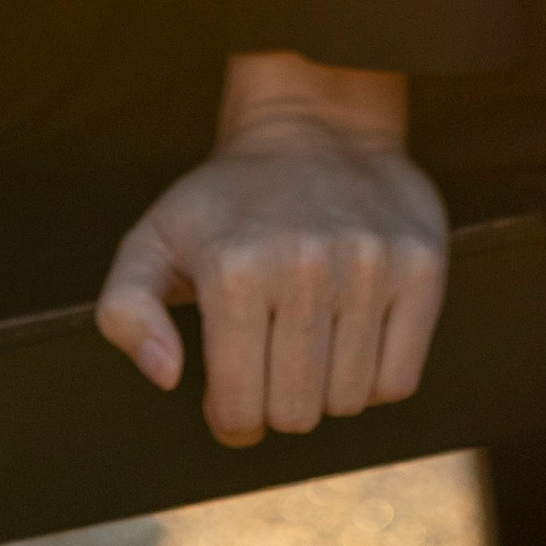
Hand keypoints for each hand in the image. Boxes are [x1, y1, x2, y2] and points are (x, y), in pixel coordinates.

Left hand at [96, 84, 449, 446]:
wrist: (314, 126)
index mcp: (232, 269)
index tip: (231, 398)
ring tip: (310, 340)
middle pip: (296, 414)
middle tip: (271, 363)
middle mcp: (304, 266)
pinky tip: (350, 337)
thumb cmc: (226, 201)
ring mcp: (368, 265)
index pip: (239, 409)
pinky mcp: (420, 266)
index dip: (231, 419)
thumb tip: (166, 375)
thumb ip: (125, 311)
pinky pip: (398, 383)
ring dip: (325, 390)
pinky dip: (373, 380)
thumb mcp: (152, 241)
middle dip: (277, 405)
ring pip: (349, 403)